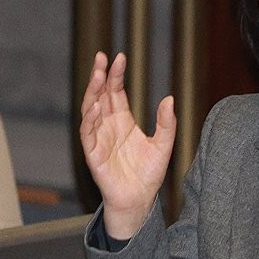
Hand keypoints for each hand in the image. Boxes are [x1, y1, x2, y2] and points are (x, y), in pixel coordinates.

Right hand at [79, 52, 175, 238]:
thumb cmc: (148, 174)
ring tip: (97, 76)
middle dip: (99, 76)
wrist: (139, 200)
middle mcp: (108, 126)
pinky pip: (88, 134)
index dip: (116, 74)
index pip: (115, 91)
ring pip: (90, 110)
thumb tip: (170, 99)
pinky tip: (96, 107)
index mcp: (122, 121)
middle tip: (101, 57)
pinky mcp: (93, 154)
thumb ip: (167, 123)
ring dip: (92, 93)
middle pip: (99, 95)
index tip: (119, 57)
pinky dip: (90, 120)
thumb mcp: (164, 145)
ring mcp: (99, 139)